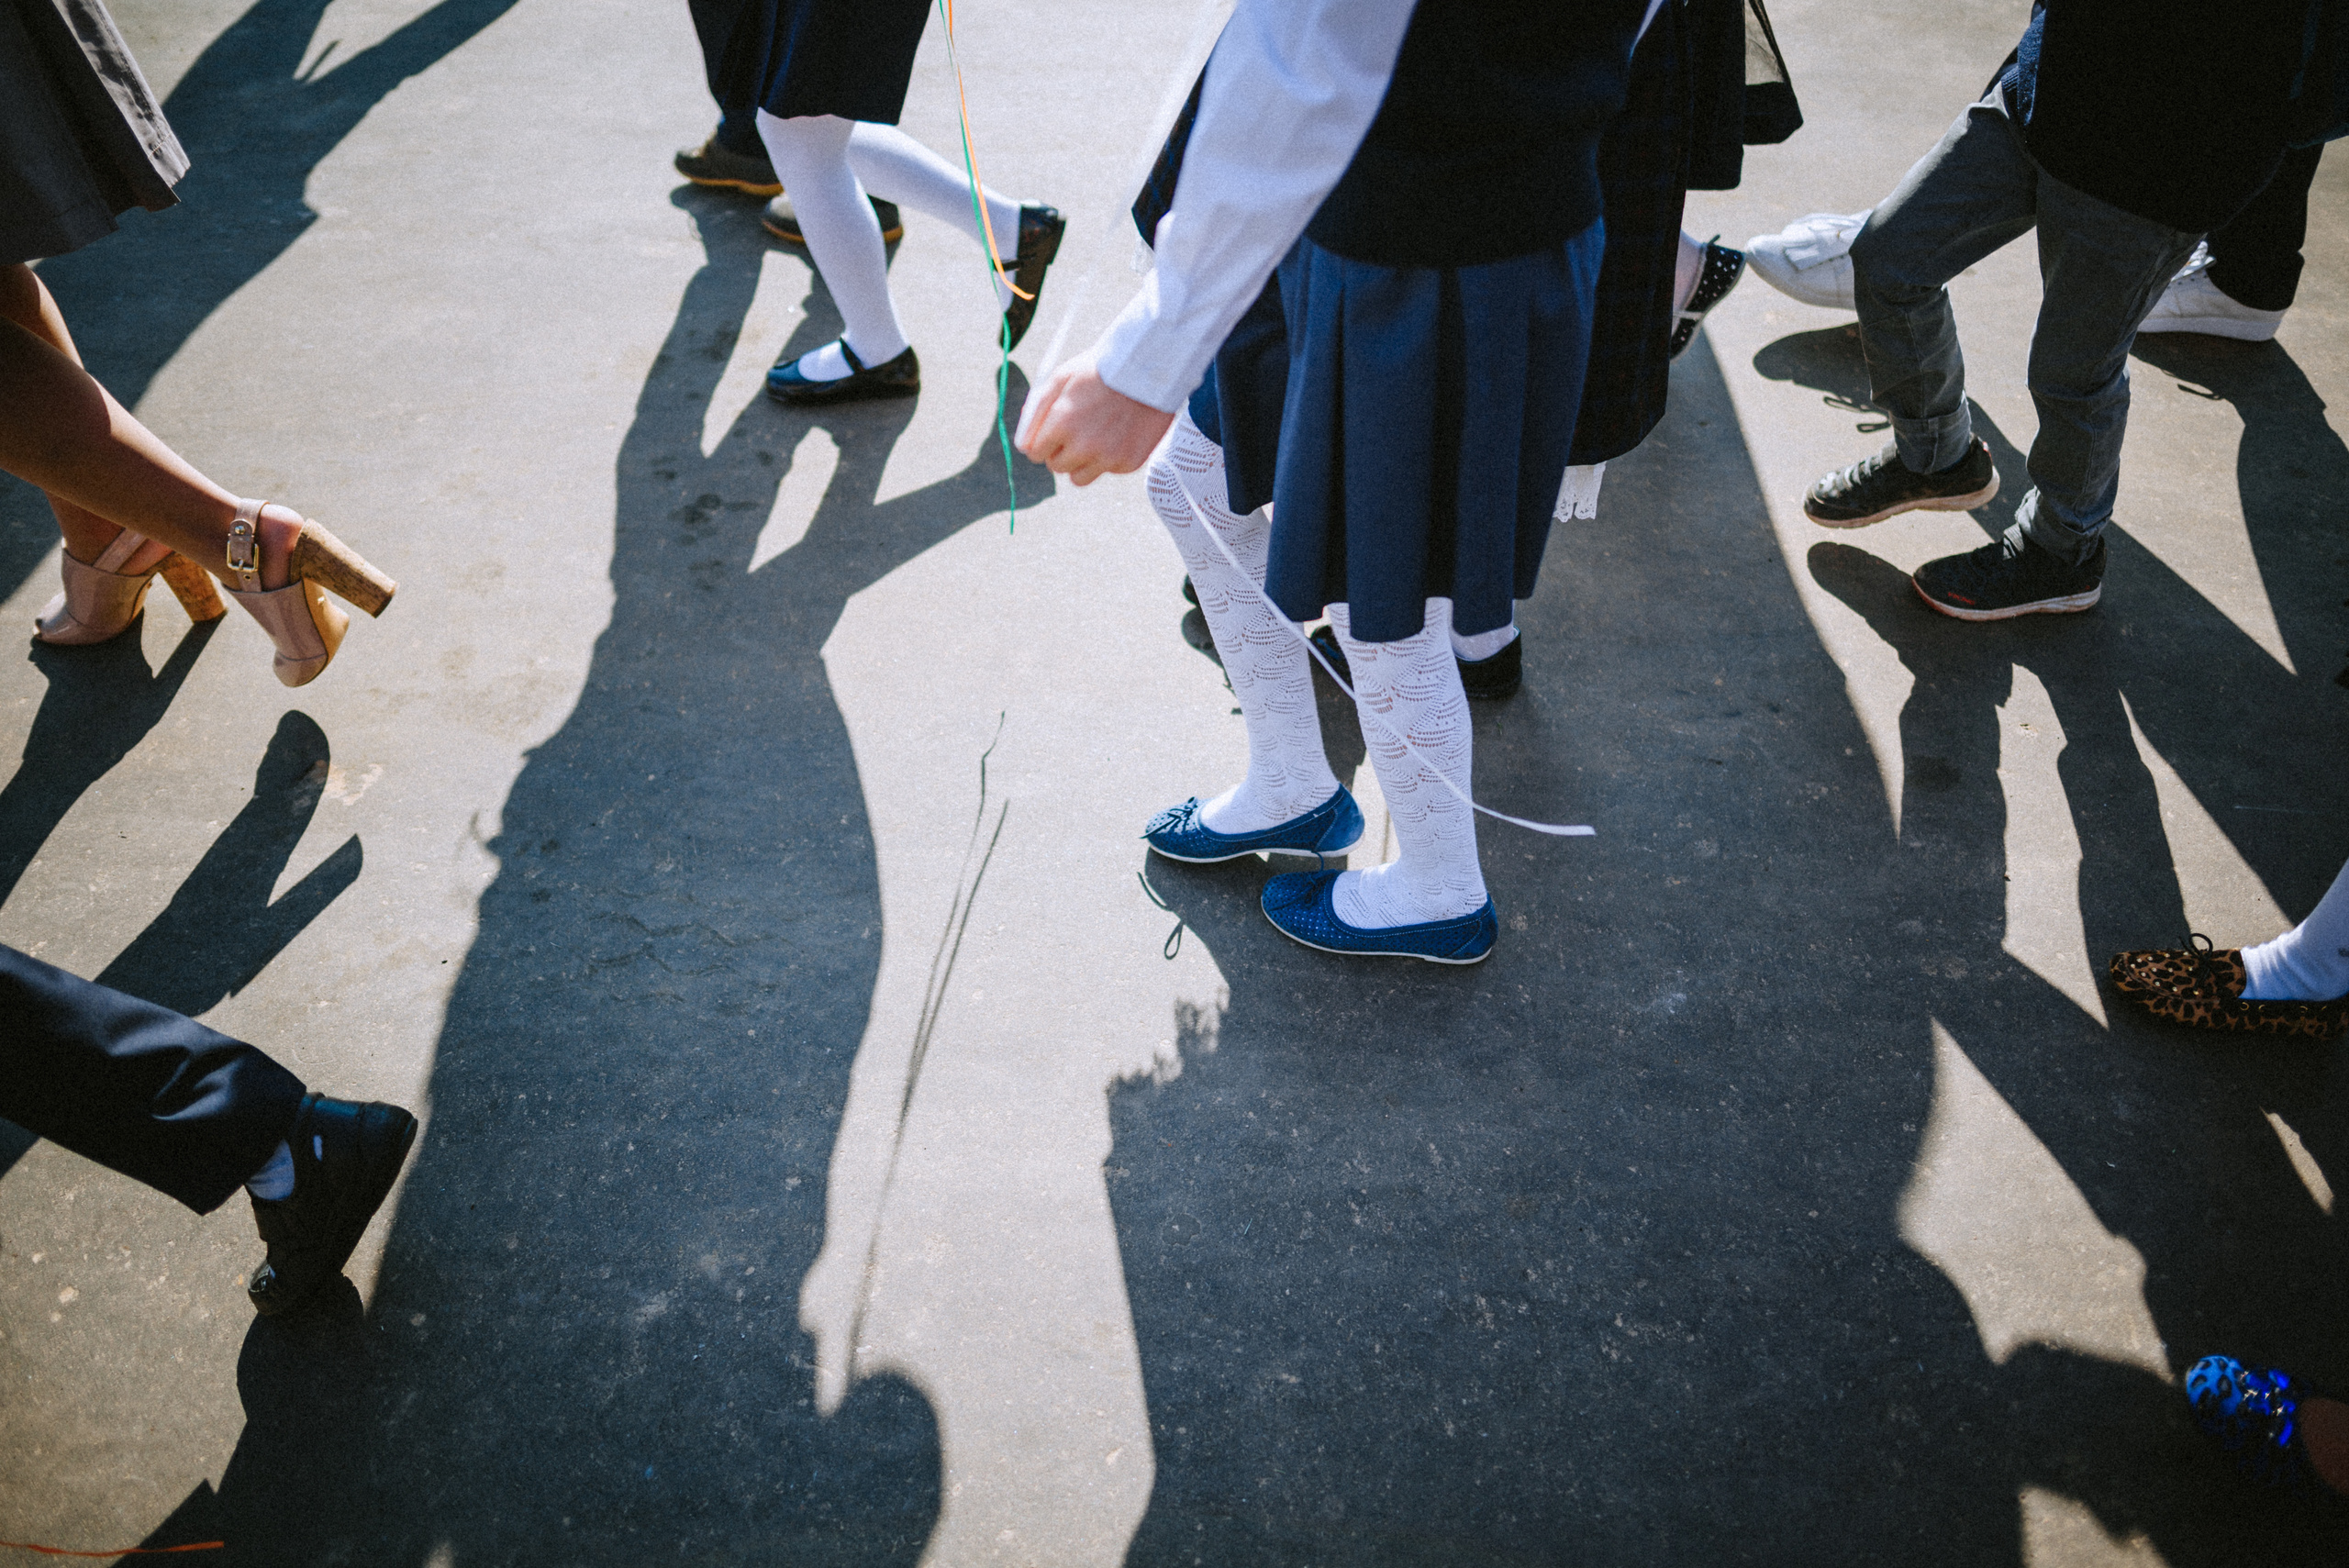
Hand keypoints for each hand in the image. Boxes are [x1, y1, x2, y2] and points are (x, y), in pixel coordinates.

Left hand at [1015, 358, 1174, 485]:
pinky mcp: (1128, 464)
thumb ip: (1037, 412)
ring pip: (1079, 478)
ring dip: (1082, 461)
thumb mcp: (1061, 378)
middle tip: (1078, 429)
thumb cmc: (1101, 370)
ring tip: (1096, 435)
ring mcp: (1107, 458)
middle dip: (1061, 451)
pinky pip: (1106, 471)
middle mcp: (1083, 446)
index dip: (1042, 441)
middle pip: (1056, 467)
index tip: (1052, 432)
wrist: (1150, 368)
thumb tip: (1023, 444)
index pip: (1035, 453)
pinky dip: (1109, 458)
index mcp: (1061, 424)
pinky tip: (1118, 433)